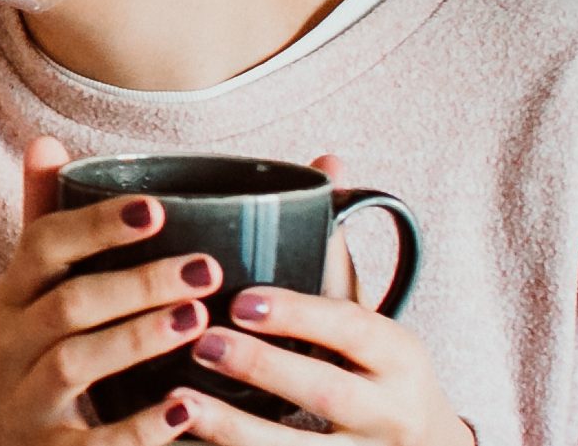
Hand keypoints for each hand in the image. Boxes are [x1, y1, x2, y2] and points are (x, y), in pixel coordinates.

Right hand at [0, 137, 222, 445]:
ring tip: (196, 320)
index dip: (95, 225)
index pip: (40, 247)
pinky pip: (91, 442)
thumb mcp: (23, 297)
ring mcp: (26, 403)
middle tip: (205, 269)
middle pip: (66, 305)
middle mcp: (10, 347)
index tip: (156, 207)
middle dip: (135, 283)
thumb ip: (42, 224)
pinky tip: (185, 411)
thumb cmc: (23, 361)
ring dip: (135, 339)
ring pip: (72, 364)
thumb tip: (45, 141)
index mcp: (12, 300)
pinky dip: (139, 427)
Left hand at [166, 154, 464, 445]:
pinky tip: (178, 443)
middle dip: (263, 368)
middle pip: (327, 391)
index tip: (242, 300)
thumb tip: (326, 160)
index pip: (354, 328)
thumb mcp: (366, 315)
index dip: (300, 314)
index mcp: (399, 355)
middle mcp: (390, 411)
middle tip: (197, 341)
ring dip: (236, 430)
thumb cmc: (372, 369)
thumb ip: (335, 250)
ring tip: (177, 405)